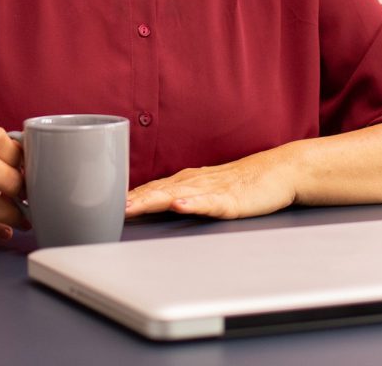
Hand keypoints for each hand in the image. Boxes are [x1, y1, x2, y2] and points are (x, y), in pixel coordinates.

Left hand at [125, 149, 297, 220]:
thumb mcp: (205, 189)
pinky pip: (211, 203)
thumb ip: (179, 196)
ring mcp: (213, 190)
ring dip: (154, 200)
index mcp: (186, 181)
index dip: (127, 197)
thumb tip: (149, 206)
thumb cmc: (242, 182)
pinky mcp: (232, 200)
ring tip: (133, 207)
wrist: (279, 171)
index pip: (150, 188)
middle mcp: (195, 182)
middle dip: (133, 200)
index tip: (102, 206)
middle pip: (157, 191)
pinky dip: (195, 204)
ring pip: (178, 195)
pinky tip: (181, 206)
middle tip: (108, 209)